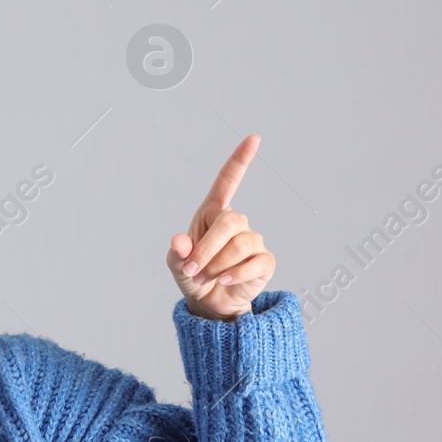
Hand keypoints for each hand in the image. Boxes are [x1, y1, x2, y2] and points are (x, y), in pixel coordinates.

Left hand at [166, 135, 275, 319]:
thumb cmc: (194, 275)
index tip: (254, 138)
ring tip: (207, 277)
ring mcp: (253, 241)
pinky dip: (234, 275)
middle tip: (194, 269)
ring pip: (240, 245)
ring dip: (217, 265)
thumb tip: (180, 243)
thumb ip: (177, 254)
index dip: (240, 159)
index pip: (228, 181)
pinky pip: (253, 264)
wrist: (211, 303)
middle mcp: (236, 223)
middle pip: (229, 222)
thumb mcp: (178, 265)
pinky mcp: (264, 261)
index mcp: (213, 213)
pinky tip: (223, 282)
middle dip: (208, 248)